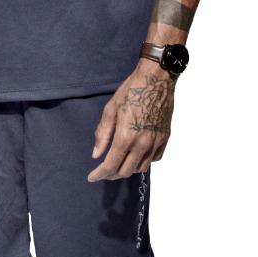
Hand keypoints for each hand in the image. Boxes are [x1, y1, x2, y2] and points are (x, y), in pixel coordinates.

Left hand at [87, 61, 174, 181]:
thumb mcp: (110, 110)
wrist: (156, 79)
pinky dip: (143, 161)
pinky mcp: (165, 138)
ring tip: (119, 163)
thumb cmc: (131, 91)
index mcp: (126, 137)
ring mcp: (156, 142)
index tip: (92, 177)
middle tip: (103, 171)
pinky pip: (154, 159)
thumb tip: (96, 154)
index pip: (110, 166)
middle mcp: (142, 144)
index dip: (99, 174)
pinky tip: (136, 154)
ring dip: (128, 169)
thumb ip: (102, 134)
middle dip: (111, 174)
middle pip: (125, 171)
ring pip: (141, 168)